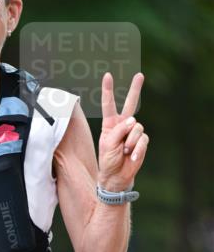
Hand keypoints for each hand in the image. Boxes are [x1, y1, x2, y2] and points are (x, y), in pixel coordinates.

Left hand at [97, 72, 148, 191]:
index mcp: (110, 124)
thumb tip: (133, 121)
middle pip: (130, 104)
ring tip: (124, 152)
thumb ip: (118, 131)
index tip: (108, 75)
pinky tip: (131, 156)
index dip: (108, 90)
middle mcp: (123, 125)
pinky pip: (142, 139)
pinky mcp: (142, 141)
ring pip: (136, 127)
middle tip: (139, 75)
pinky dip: (137, 149)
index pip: (108, 105)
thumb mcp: (107, 144)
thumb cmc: (108, 161)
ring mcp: (134, 132)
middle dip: (135, 89)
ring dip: (129, 142)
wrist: (117, 176)